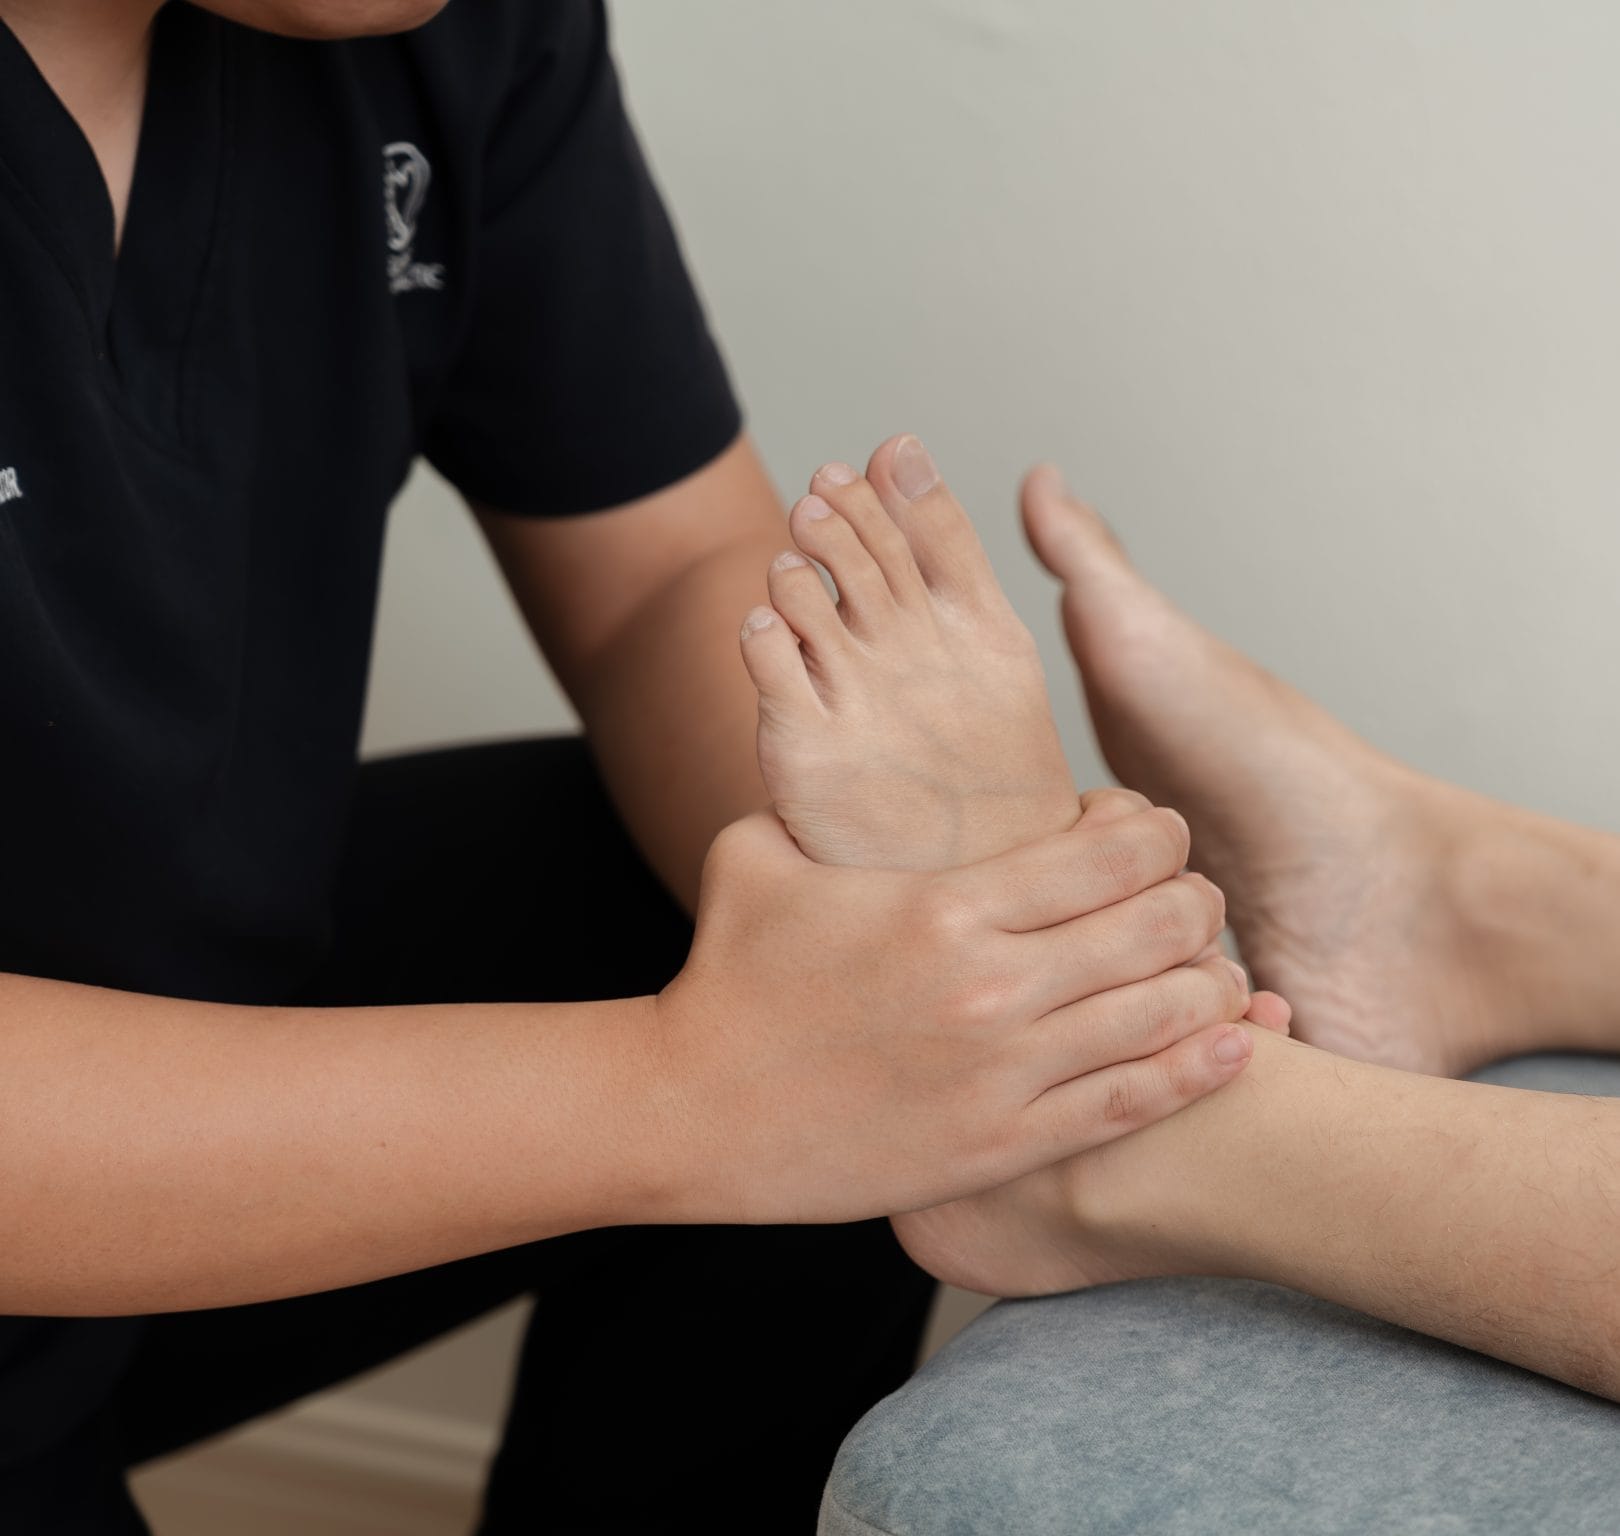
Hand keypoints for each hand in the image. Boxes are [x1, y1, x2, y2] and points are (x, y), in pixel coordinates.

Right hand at [651, 801, 1254, 1224]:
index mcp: (945, 904)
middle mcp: (990, 985)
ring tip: (1211, 966)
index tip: (1148, 830)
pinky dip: (1201, 1070)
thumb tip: (833, 741)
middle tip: (1190, 895)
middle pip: (1158, 923)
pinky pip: (1134, 1104)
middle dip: (1194, 898)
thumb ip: (815, 795)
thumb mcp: (761, 853)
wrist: (689, 1110)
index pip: (1109, 850)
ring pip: (1166, 1014)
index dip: (1153, 829)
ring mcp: (1002, 1073)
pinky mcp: (1001, 1145)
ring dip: (1209, 981)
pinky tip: (1236, 1044)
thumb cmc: (723, 976)